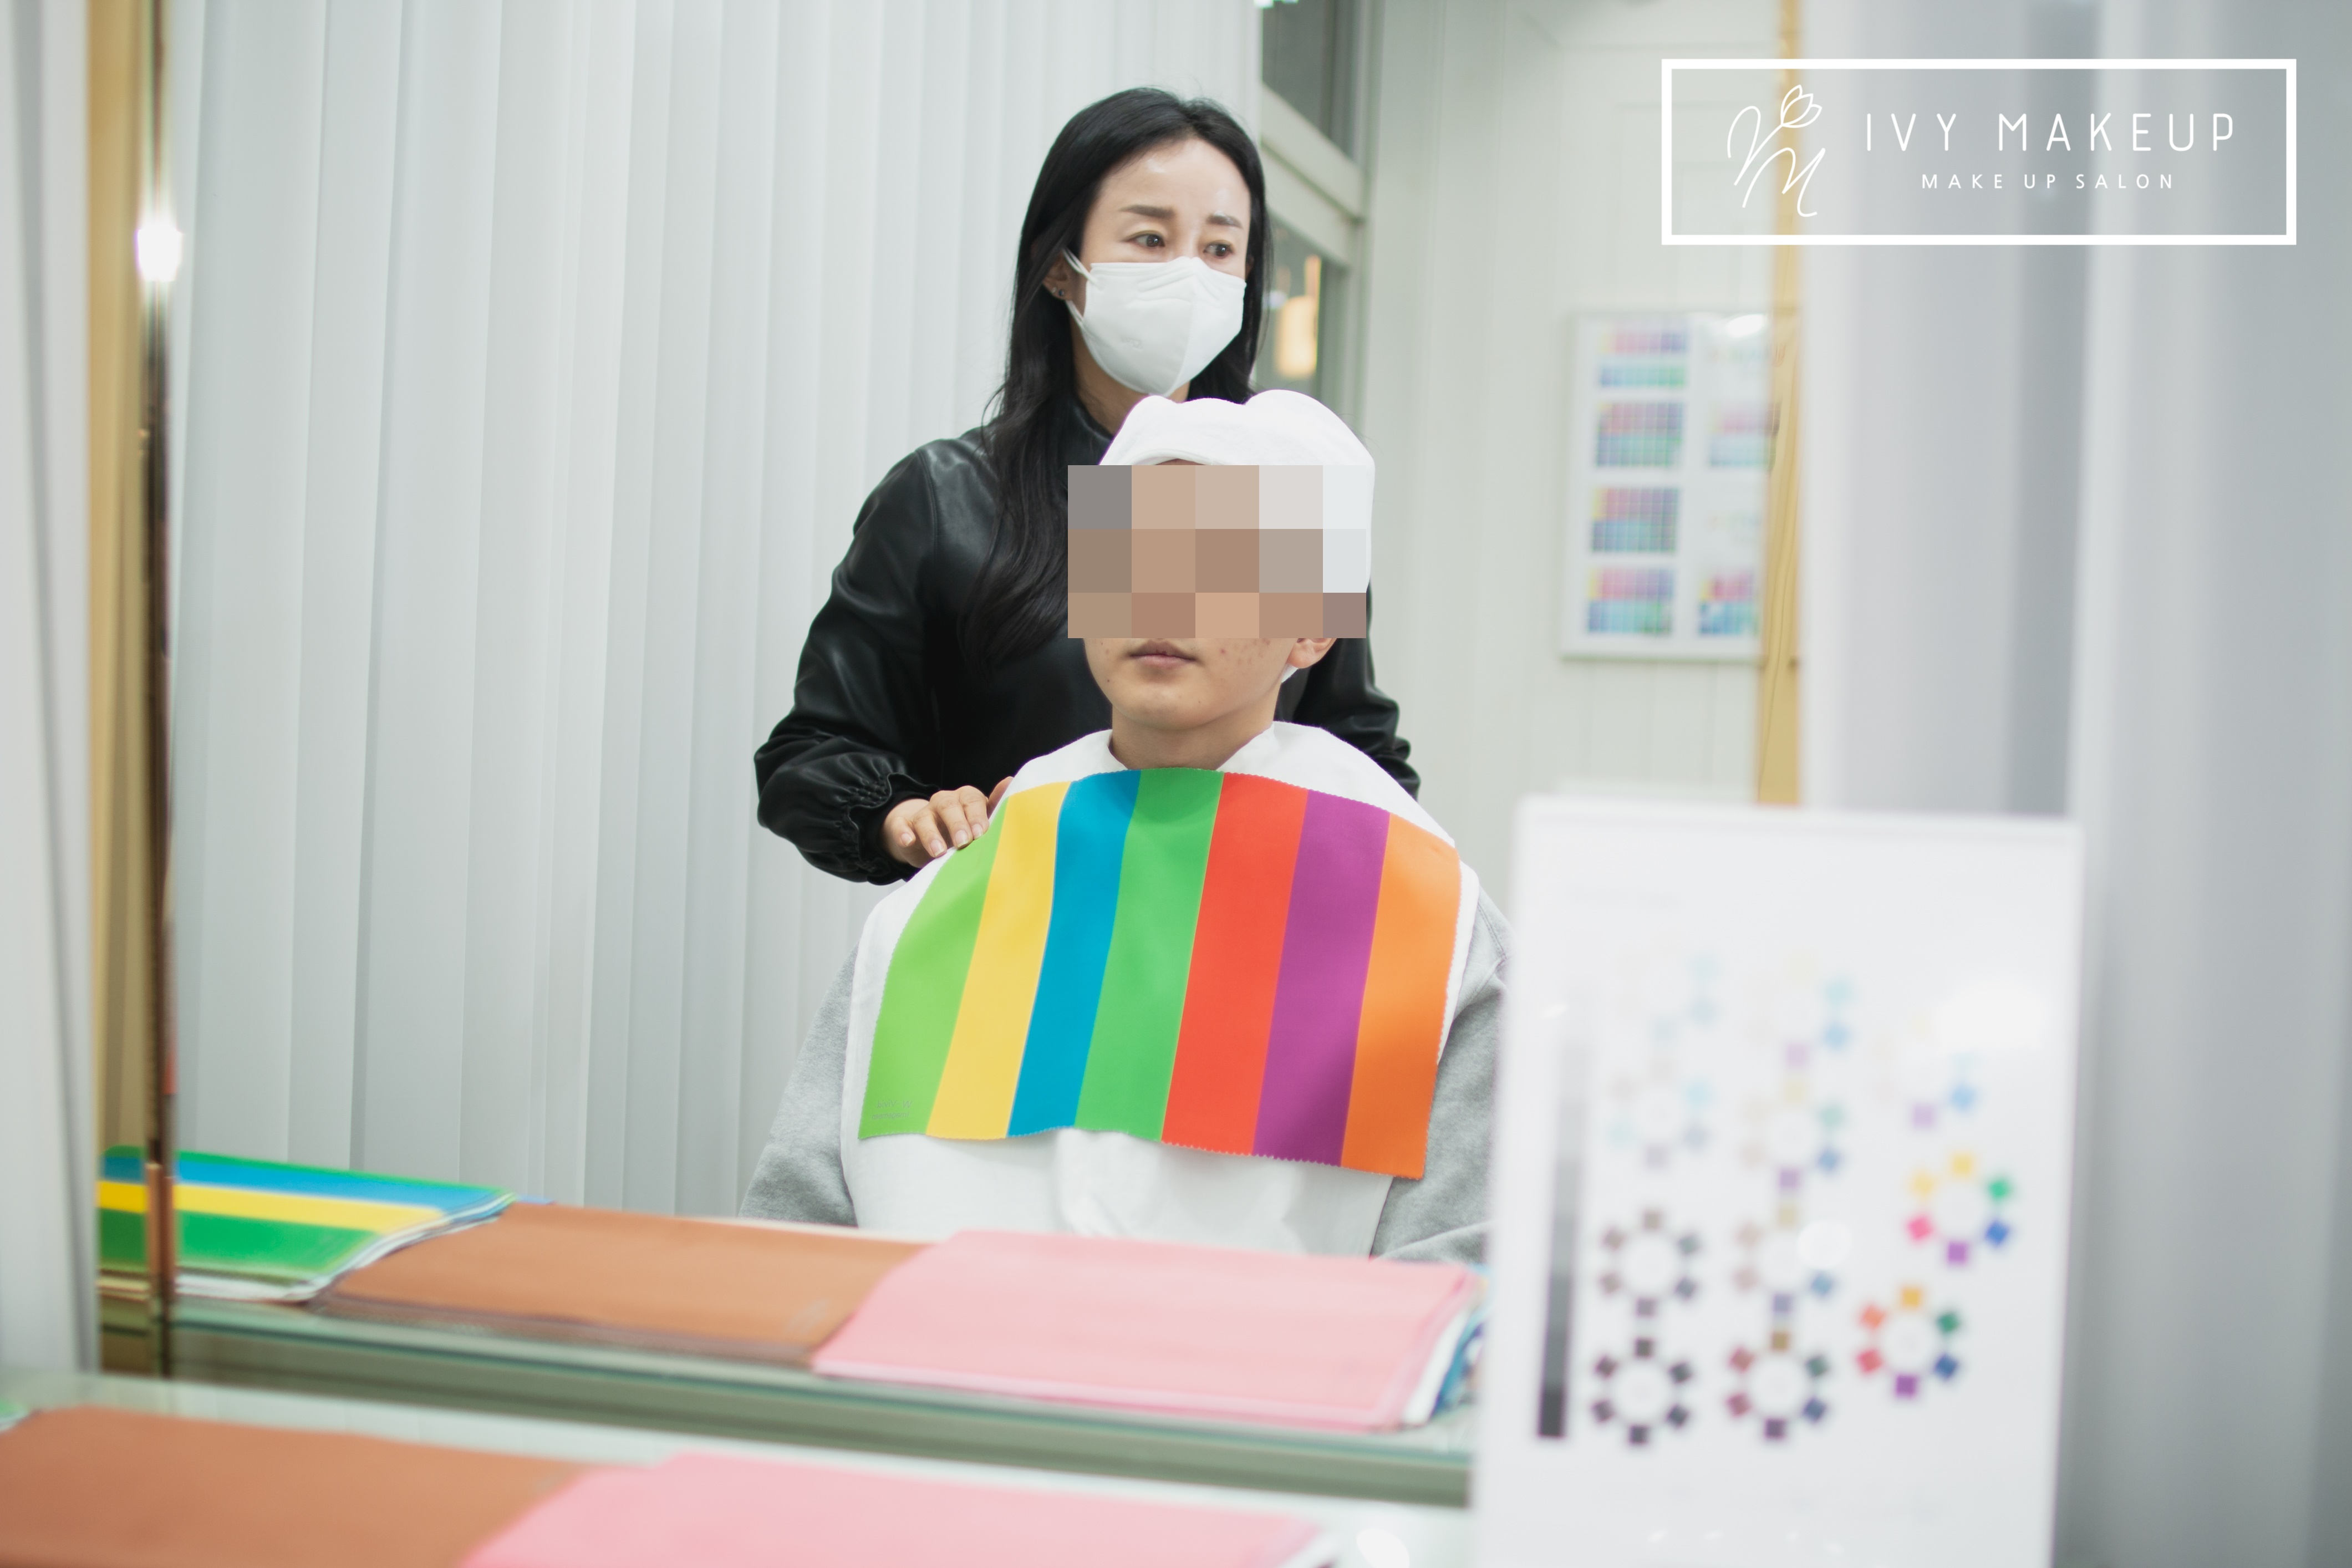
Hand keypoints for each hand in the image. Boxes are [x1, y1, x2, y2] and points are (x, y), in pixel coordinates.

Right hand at [884, 778, 1013, 867]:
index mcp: (965, 800)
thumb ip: (996, 807)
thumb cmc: (962, 830)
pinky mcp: (904, 826)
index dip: (976, 815)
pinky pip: (901, 825)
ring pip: (925, 818)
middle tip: (964, 841)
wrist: (925, 836)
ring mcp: (923, 814)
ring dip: (931, 834)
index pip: (972, 800)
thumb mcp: (980, 821)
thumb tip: (1011, 782)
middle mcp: (944, 803)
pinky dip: (904, 833)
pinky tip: (908, 841)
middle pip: (949, 806)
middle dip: (957, 823)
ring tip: (939, 852)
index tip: (982, 833)